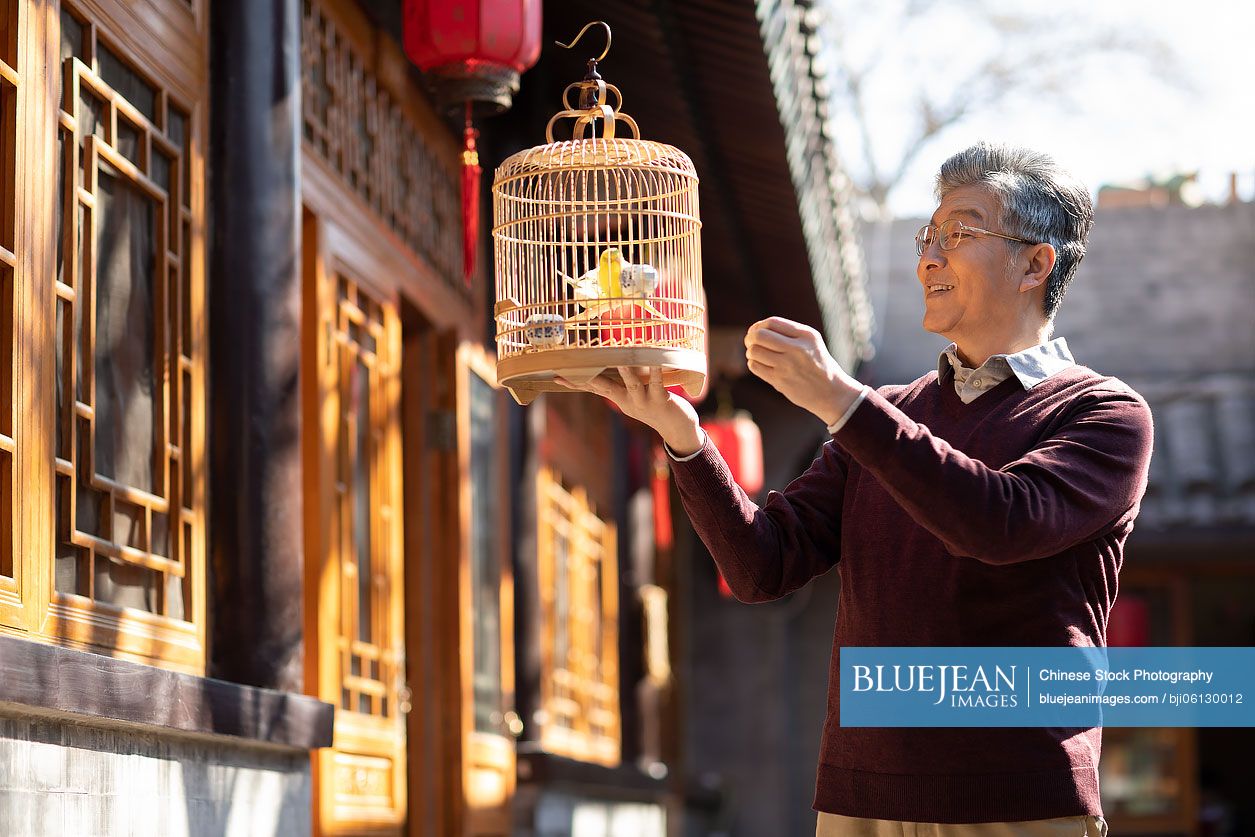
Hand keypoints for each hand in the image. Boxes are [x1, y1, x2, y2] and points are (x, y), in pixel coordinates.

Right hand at [554, 367, 703, 455]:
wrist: (678, 430)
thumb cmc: (657, 408)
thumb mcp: (636, 397)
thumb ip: (624, 384)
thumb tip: (615, 366)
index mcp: (619, 399)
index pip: (592, 389)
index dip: (574, 383)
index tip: (555, 375)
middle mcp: (627, 401)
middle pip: (604, 388)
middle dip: (588, 378)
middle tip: (571, 368)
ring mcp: (643, 401)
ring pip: (630, 384)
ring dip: (623, 372)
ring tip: (618, 359)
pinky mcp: (661, 400)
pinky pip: (656, 384)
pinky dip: (655, 372)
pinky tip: (656, 360)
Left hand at [744, 317, 862, 424]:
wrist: (830, 391)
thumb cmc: (817, 363)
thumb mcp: (811, 341)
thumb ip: (788, 333)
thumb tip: (757, 329)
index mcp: (805, 335)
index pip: (772, 322)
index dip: (759, 326)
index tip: (756, 331)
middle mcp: (796, 349)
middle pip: (760, 336)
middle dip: (750, 337)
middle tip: (750, 342)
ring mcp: (787, 365)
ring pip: (754, 351)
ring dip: (751, 352)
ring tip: (756, 354)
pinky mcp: (780, 381)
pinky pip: (755, 367)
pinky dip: (753, 363)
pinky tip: (760, 364)